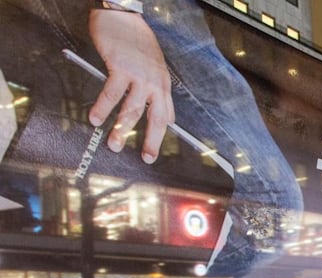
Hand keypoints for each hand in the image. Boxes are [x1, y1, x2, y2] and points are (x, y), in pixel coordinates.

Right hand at [88, 9, 174, 163]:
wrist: (125, 16)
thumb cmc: (136, 42)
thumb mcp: (154, 68)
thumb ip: (155, 90)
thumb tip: (162, 115)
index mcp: (163, 85)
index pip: (166, 115)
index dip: (160, 135)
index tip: (154, 152)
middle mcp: (155, 83)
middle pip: (155, 117)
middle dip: (151, 140)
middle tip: (146, 158)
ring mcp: (139, 76)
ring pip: (132, 109)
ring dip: (122, 129)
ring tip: (114, 144)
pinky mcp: (121, 68)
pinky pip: (111, 93)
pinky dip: (102, 107)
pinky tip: (95, 118)